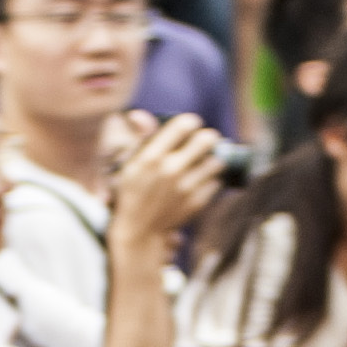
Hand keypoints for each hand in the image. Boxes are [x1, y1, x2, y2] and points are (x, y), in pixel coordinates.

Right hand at [108, 115, 222, 251]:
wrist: (139, 231)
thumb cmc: (132, 193)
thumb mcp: (131, 164)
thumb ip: (141, 138)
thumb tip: (139, 115)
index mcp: (152, 156)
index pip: (184, 124)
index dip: (190, 123)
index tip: (190, 127)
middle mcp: (171, 170)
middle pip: (207, 139)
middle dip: (207, 138)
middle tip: (204, 142)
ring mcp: (186, 188)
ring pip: (216, 161)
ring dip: (212, 160)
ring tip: (204, 162)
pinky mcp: (196, 202)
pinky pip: (216, 182)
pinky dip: (211, 181)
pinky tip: (200, 182)